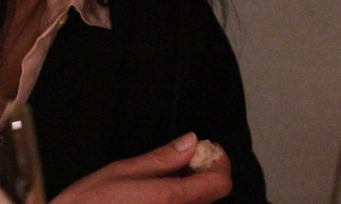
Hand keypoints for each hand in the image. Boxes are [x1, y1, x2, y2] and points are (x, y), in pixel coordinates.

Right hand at [50, 132, 231, 203]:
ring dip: (189, 189)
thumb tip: (191, 142)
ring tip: (165, 177)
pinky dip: (174, 201)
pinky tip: (153, 196)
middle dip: (201, 174)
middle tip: (184, 160)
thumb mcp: (119, 172)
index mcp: (169, 200)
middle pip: (210, 195)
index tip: (207, 151)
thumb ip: (161, 159)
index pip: (220, 184)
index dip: (219, 163)